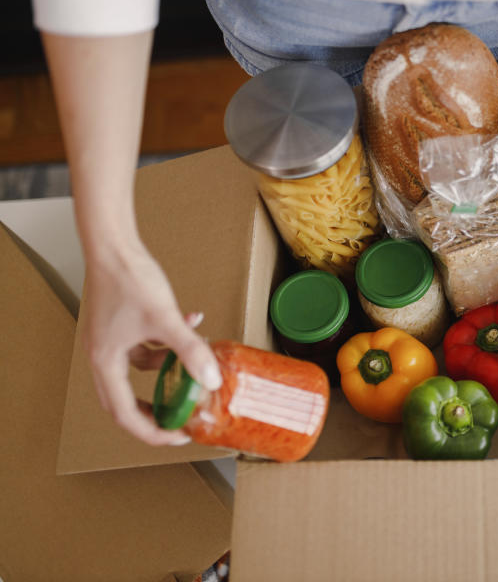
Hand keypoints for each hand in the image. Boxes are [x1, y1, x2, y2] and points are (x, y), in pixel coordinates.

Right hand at [81, 242, 221, 444]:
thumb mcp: (166, 319)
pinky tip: (193, 319)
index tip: (178, 436)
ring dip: (169, 366)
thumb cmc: (130, 279)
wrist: (113, 244)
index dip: (152, 431)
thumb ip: (189, 350)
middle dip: (156, 410)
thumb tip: (211, 379)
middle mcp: (102, 356)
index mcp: (105, 363)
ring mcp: (110, 339)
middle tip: (180, 418)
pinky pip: (145, 343)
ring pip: (141, 367)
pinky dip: (167, 339)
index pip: (125, 414)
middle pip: (126, 399)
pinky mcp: (120, 323)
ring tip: (198, 357)